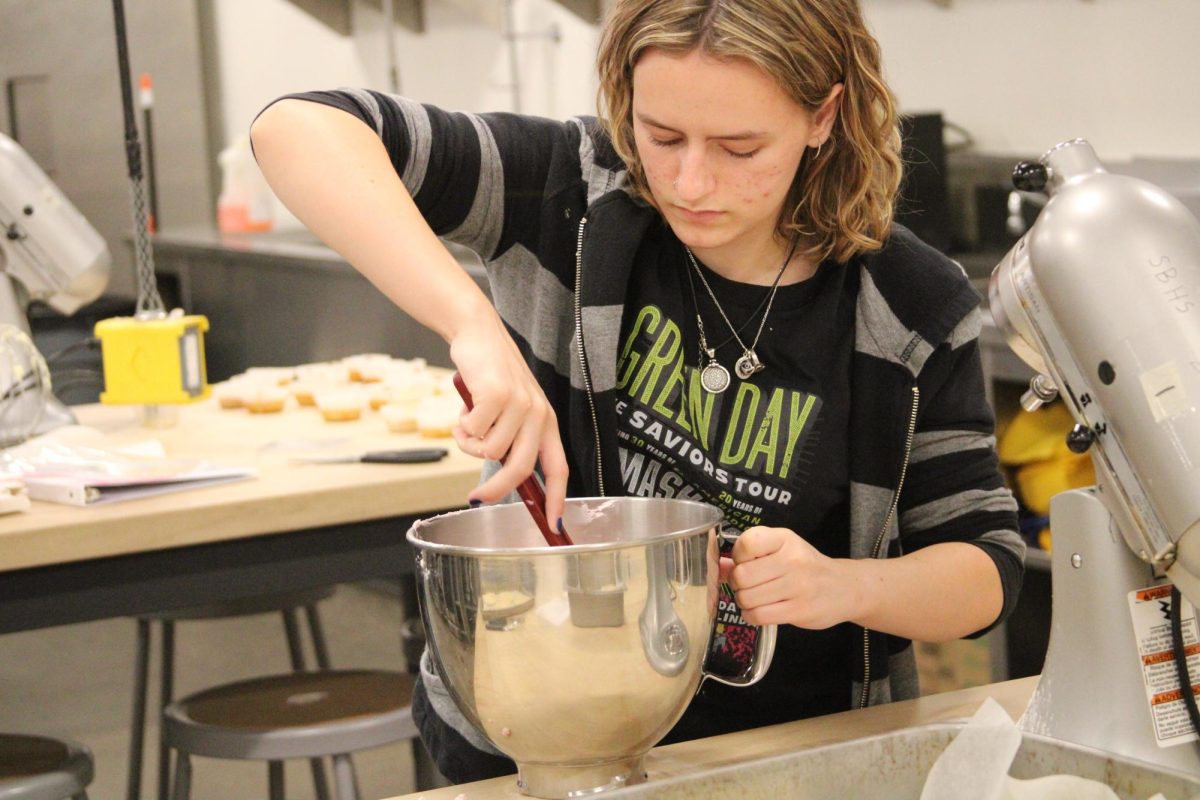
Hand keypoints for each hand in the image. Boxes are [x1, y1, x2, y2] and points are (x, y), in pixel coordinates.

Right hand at [448, 310, 567, 522]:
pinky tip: (464, 409)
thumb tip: (501, 482)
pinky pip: (473, 432)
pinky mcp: (497, 395)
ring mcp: (519, 404)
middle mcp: (538, 415)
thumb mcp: (511, 410)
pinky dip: (461, 428)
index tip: (554, 525)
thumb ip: (511, 440)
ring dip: (468, 445)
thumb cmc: (491, 377)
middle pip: (520, 469)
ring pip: (489, 451)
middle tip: (475, 498)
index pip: (559, 468)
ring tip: (466, 424)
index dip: (558, 499)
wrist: (478, 335)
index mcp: (547, 422)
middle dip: (496, 490)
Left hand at [719, 526, 855, 628]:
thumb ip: (750, 556)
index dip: (738, 557)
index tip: (746, 562)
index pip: (746, 544)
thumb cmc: (806, 567)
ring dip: (743, 601)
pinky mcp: (799, 610)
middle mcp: (792, 560)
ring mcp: (797, 586)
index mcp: (785, 539)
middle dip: (738, 584)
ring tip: (756, 598)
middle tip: (749, 585)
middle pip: (741, 575)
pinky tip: (759, 610)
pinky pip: (757, 616)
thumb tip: (718, 566)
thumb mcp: (781, 550)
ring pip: (746, 598)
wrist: (844, 588)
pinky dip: (751, 616)